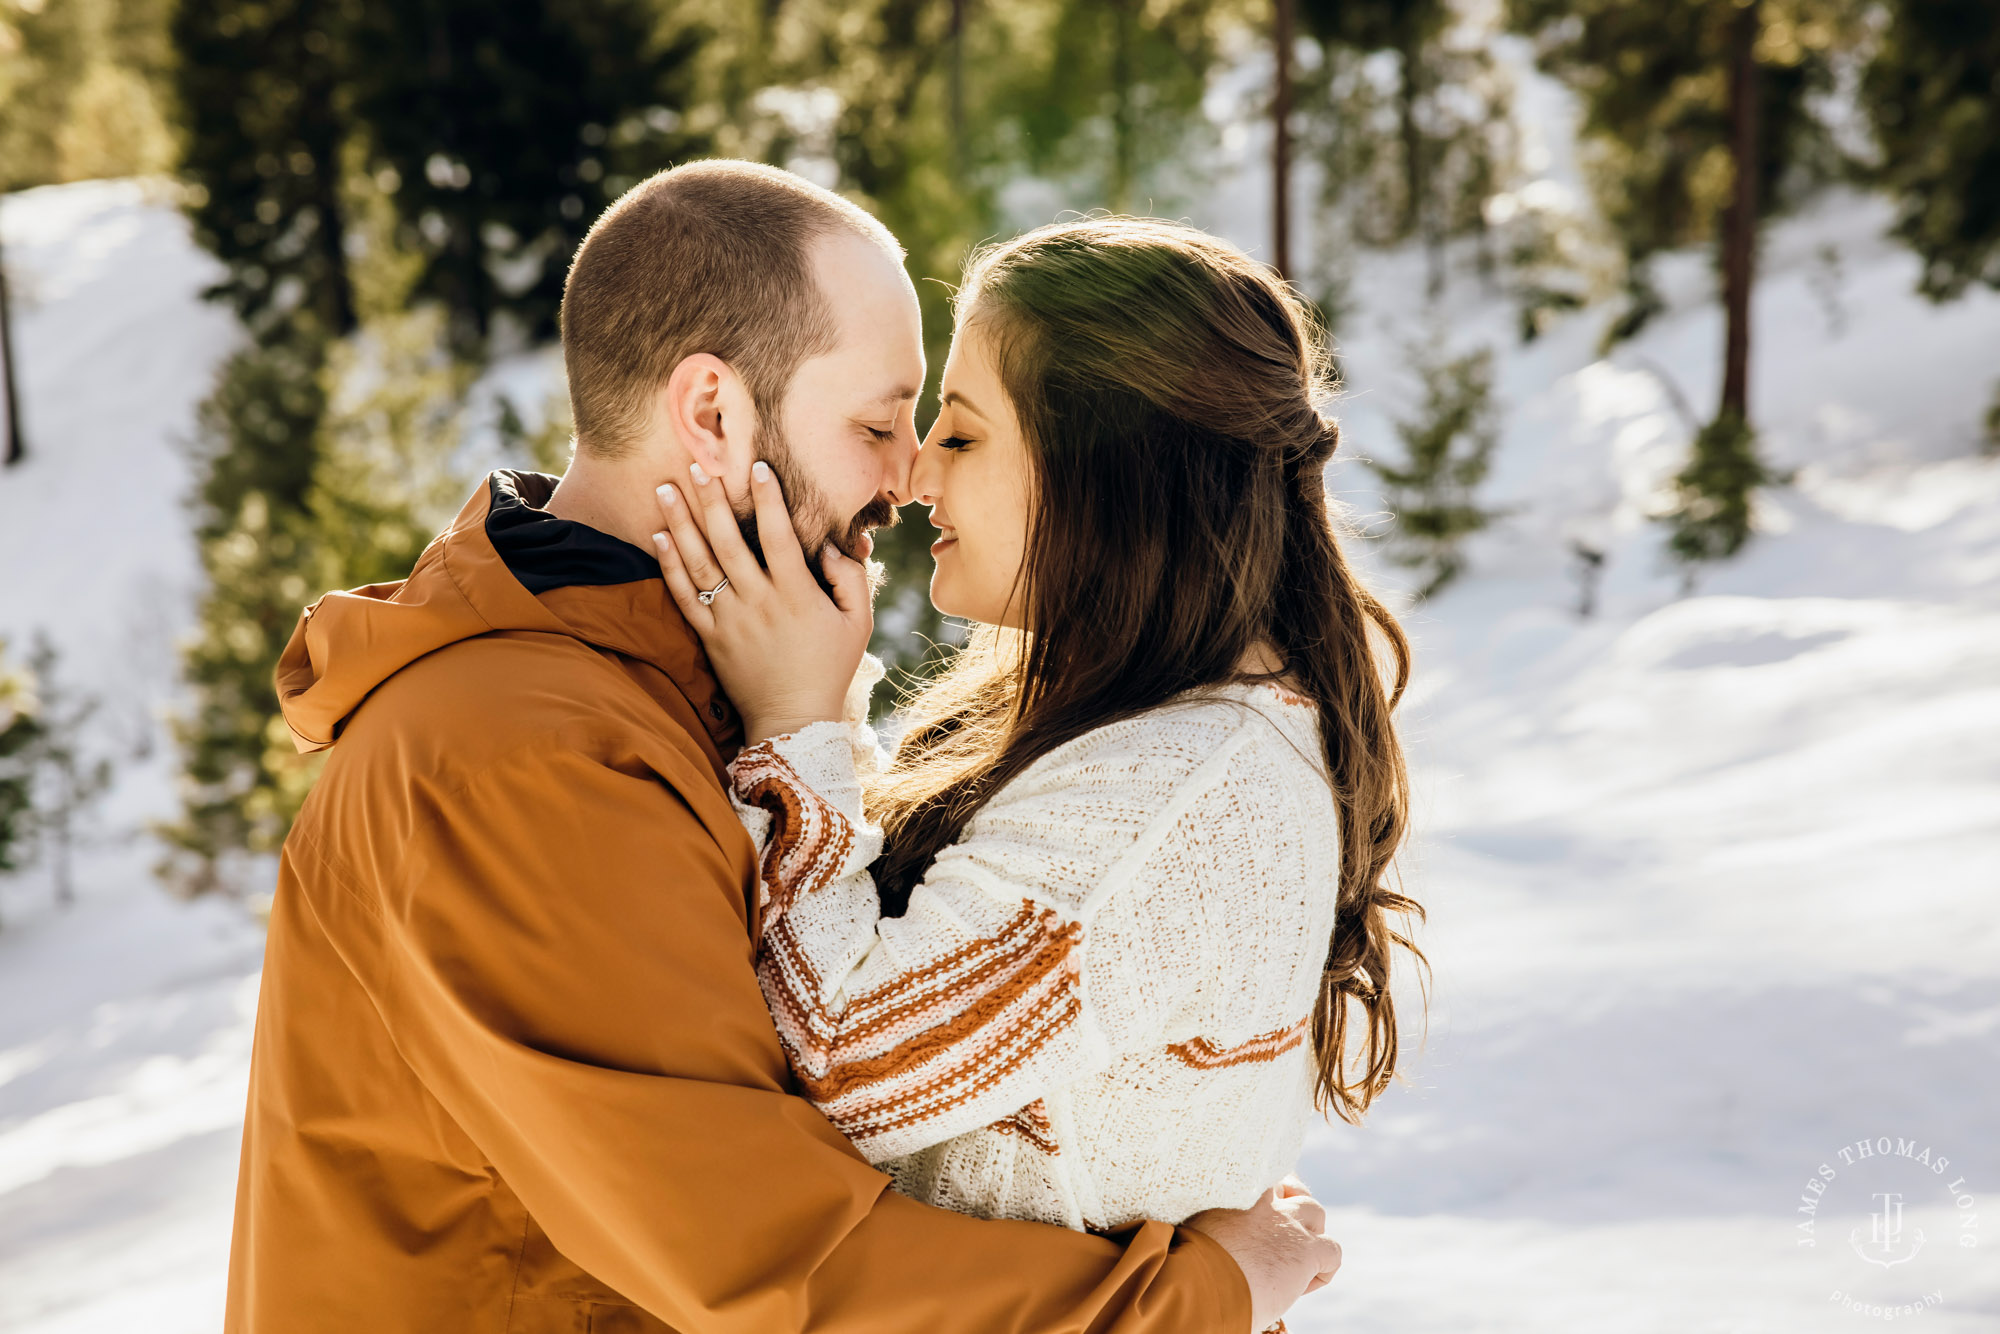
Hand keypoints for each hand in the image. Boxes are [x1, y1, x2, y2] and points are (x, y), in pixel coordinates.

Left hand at [651, 460, 873, 743]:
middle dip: (711, 499)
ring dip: (681, 523)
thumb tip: (831, 544)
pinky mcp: (710, 637)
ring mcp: (730, 619)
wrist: (792, 719)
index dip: (768, 499)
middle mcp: (759, 601)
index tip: (756, 466)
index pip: (778, 535)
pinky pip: (684, 596)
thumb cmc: (830, 668)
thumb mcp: (857, 624)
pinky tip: (657, 537)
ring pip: (700, 562)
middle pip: (728, 540)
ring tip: (665, 489)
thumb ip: (851, 579)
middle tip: (696, 466)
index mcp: (797, 594)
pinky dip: (669, 565)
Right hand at [1183, 1176, 1340, 1333]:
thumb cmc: (1186, 1266)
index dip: (1266, 1190)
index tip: (1261, 1204)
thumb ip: (1209, 1223)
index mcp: (1232, 1191)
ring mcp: (1287, 1224)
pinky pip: (1332, 1252)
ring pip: (1315, 1213)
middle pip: (1292, 1186)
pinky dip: (1324, 1269)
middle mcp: (1263, 1201)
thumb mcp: (1192, 1231)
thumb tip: (1204, 1239)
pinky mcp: (1306, 1251)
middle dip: (1293, 1203)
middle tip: (1283, 1227)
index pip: (1260, 1174)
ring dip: (1309, 1232)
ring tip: (1295, 1258)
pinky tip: (1303, 1286)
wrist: (1201, 1284)